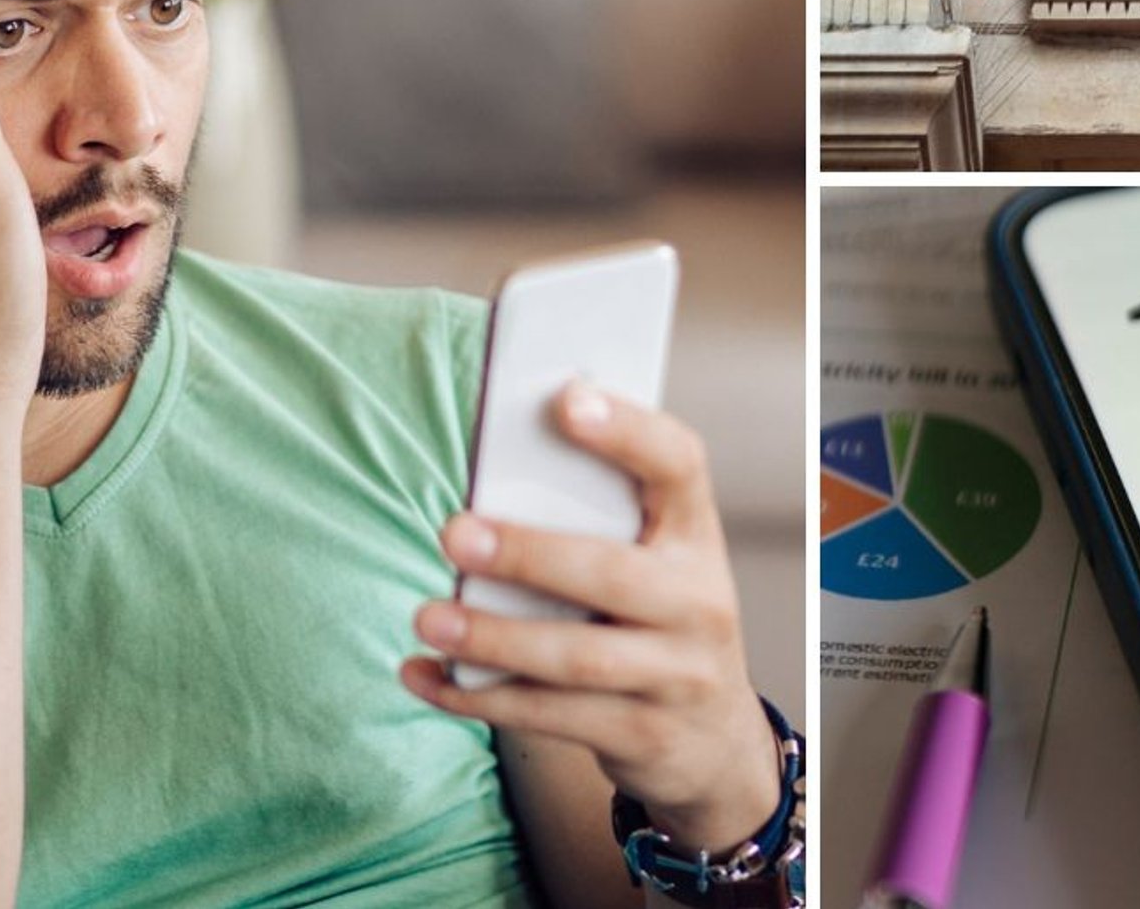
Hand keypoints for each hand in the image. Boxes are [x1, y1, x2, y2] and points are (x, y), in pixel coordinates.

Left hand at [402, 386, 780, 852]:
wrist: (714, 740)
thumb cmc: (658, 619)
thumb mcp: (654, 561)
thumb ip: (598, 520)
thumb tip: (493, 472)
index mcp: (696, 535)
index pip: (679, 465)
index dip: (628, 430)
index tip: (567, 399)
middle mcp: (699, 601)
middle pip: (612, 573)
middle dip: (528, 554)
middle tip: (453, 533)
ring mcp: (678, 675)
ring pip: (577, 658)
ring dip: (492, 637)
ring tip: (428, 617)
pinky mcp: (643, 735)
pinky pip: (550, 718)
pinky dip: (479, 696)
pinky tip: (425, 676)